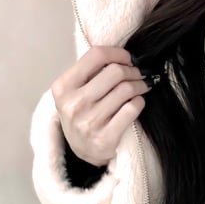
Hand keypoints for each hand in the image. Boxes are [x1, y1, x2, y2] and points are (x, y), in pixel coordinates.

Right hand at [51, 45, 152, 167]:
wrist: (82, 150)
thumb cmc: (82, 112)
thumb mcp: (74, 90)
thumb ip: (91, 71)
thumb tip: (124, 55)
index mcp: (63, 86)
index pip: (96, 55)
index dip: (118, 53)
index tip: (127, 58)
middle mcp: (74, 103)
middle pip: (116, 71)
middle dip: (132, 70)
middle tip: (137, 74)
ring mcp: (89, 122)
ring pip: (127, 89)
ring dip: (140, 85)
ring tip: (141, 87)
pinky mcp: (105, 137)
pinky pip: (132, 108)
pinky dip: (139, 102)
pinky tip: (136, 102)